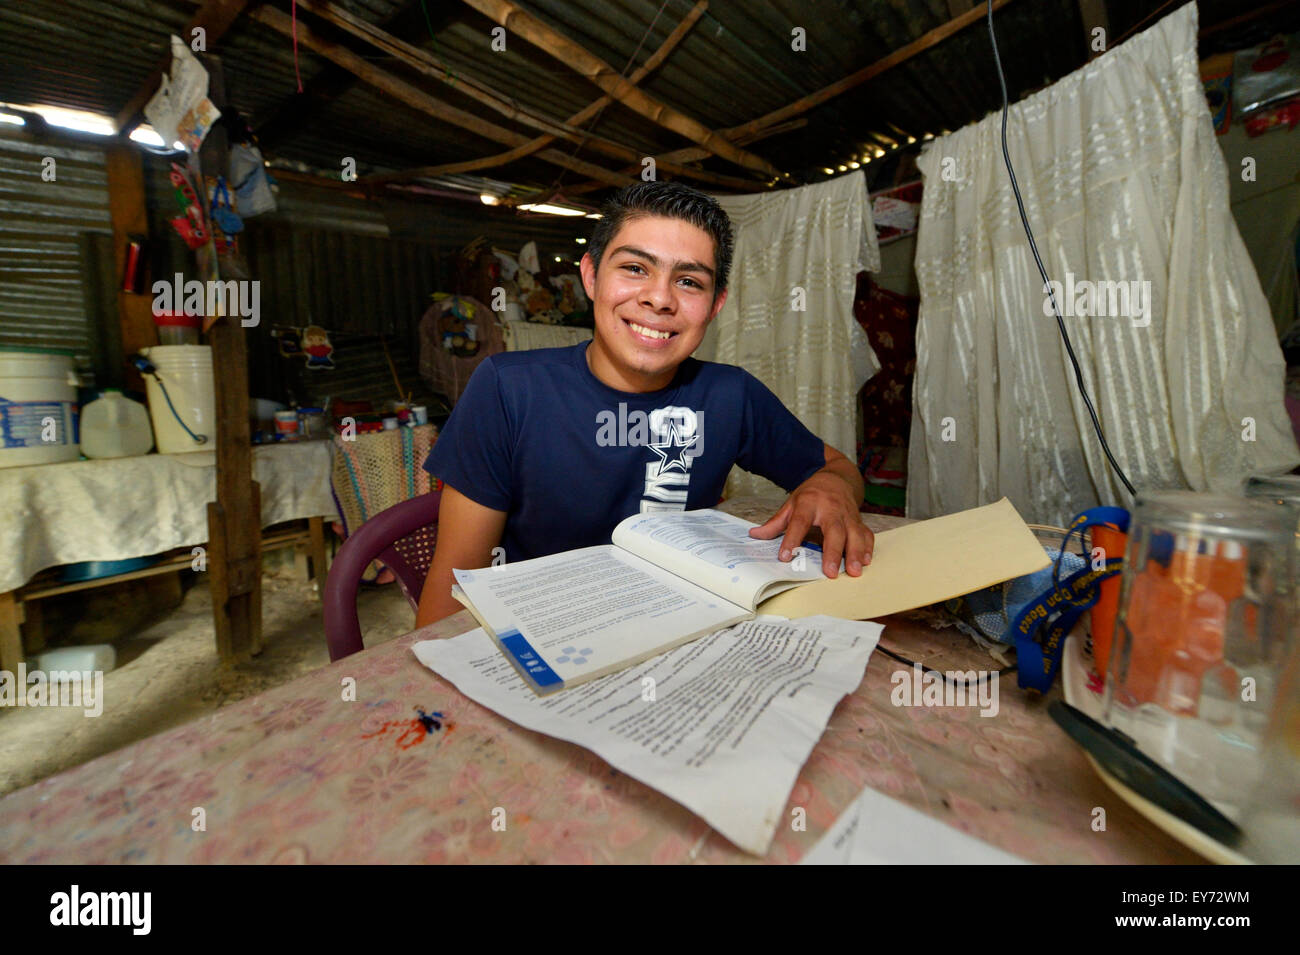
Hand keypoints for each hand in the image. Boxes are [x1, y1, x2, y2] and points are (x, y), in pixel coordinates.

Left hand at [749, 471, 873, 577]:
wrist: (836, 478)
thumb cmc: (813, 494)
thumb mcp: (792, 503)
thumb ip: (776, 522)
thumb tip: (755, 535)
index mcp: (809, 502)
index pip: (799, 522)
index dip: (792, 539)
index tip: (785, 557)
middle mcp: (830, 508)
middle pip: (833, 530)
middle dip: (833, 552)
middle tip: (830, 572)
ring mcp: (847, 514)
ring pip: (854, 533)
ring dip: (855, 553)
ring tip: (854, 571)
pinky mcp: (859, 520)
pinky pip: (866, 533)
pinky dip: (867, 548)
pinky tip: (865, 561)